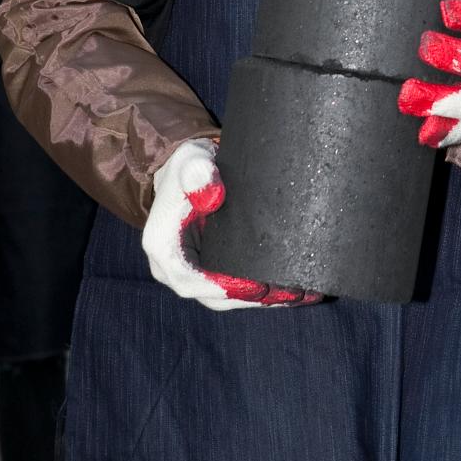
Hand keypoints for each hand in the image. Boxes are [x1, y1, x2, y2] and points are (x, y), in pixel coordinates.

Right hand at [142, 139, 321, 310]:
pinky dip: (258, 292)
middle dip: (251, 298)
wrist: (189, 172)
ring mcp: (190, 272)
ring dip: (260, 299)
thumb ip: (198, 173)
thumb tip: (213, 195)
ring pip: (225, 297)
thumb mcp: (191, 161)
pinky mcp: (207, 270)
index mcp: (162, 246)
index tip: (256, 289)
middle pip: (212, 296)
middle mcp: (171, 267)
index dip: (223, 288)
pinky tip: (288, 291)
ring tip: (298, 295)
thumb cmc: (189, 167)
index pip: (190, 280)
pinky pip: (232, 288)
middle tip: (289, 293)